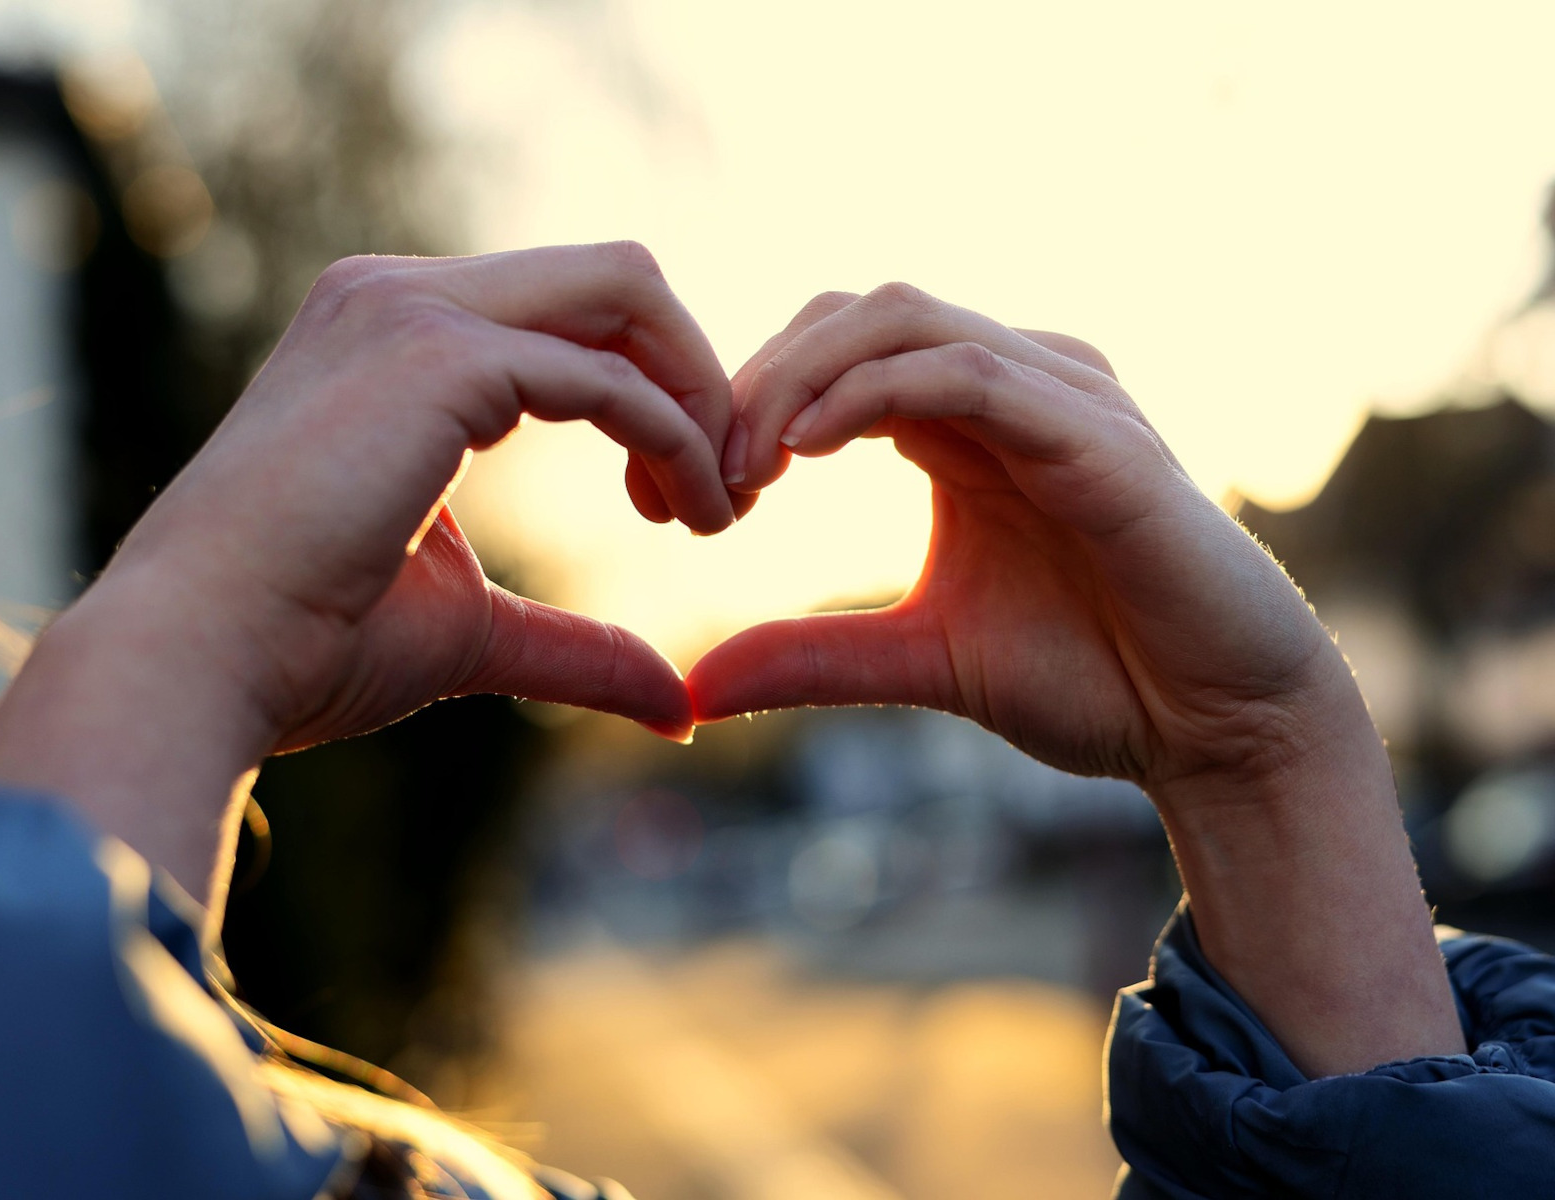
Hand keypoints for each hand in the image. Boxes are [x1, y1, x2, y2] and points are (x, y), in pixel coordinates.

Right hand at [0, 242, 739, 903]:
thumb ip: (574, 645)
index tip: (674, 500)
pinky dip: (673, 437)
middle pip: (618, 279)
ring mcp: (413, 311)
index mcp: (398, 332)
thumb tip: (676, 704)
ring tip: (714, 509)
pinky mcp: (436, 356)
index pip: (574, 313)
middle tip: (722, 492)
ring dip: (697, 397)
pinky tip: (688, 514)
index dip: (653, 392)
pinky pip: (607, 377)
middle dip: (694, 378)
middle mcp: (400, 294)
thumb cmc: (312, 644)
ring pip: (627, 291)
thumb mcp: (474, 630)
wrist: (203, 658)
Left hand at [691, 283, 1339, 792]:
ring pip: (901, 319)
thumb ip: (814, 656)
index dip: (737, 409)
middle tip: (688, 479)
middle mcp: (1008, 389)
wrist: (1217, 727)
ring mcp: (1058, 397)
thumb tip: (695, 685)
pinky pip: (970, 372)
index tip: (668, 498)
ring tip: (740, 467)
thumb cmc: (1093, 679)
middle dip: (751, 384)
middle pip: (848, 319)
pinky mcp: (1096, 433)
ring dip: (800, 379)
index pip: (828, 360)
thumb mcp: (920, 661)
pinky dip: (877, 392)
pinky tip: (808, 450)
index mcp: (962, 426)